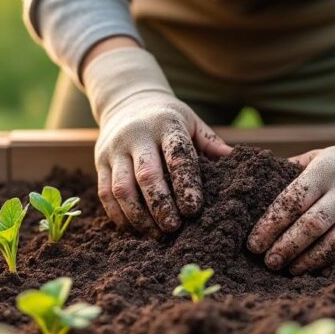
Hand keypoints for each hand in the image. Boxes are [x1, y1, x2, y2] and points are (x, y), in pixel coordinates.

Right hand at [96, 92, 229, 234]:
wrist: (126, 100)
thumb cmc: (166, 118)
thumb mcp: (191, 121)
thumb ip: (210, 142)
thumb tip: (235, 159)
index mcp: (165, 125)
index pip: (177, 156)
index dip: (185, 184)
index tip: (194, 209)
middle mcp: (137, 135)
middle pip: (147, 175)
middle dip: (161, 205)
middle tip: (174, 228)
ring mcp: (114, 149)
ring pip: (122, 188)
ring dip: (138, 215)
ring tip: (155, 234)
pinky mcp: (99, 161)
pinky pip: (105, 193)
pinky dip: (118, 215)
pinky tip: (134, 228)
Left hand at [246, 141, 334, 273]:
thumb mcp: (318, 157)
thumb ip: (288, 173)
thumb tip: (252, 193)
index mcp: (327, 169)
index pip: (292, 201)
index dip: (270, 225)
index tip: (254, 244)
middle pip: (312, 226)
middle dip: (286, 247)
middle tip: (269, 262)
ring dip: (309, 261)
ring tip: (290, 270)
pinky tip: (317, 272)